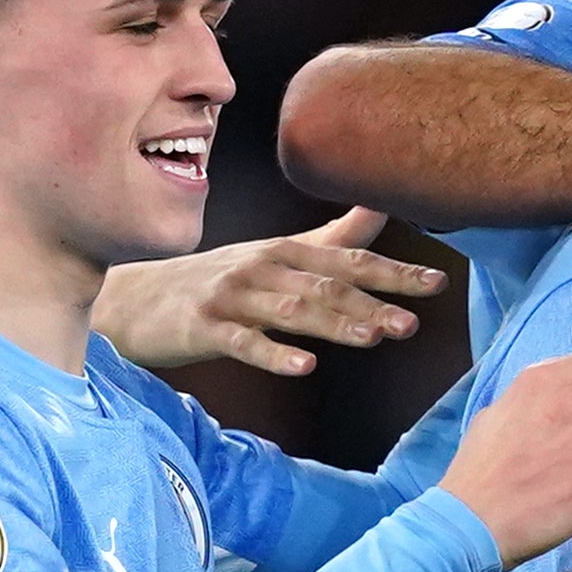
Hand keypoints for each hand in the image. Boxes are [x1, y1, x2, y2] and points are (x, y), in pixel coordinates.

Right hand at [93, 209, 442, 375]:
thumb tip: (382, 205)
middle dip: (371, 302)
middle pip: (325, 286)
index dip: (393, 272)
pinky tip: (304, 366)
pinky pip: (242, 342)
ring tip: (372, 337)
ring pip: (289, 310)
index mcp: (286, 252)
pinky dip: (273, 354)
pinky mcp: (203, 327)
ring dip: (332, 323)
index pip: (349, 261)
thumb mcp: (276, 256)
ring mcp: (232, 297)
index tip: (437, 283)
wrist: (133, 298)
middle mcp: (263, 267)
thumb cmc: (218, 281)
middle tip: (412, 322)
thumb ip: (332, 238)